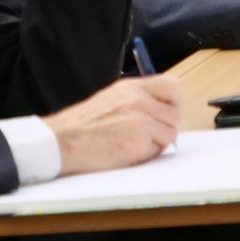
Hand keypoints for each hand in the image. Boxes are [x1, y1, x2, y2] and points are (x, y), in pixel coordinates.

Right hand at [44, 75, 181, 175]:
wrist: (63, 141)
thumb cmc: (84, 124)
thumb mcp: (112, 99)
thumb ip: (139, 99)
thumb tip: (164, 109)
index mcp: (132, 86)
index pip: (172, 86)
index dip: (173, 102)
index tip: (165, 113)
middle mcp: (139, 99)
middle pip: (176, 113)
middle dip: (167, 127)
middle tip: (150, 135)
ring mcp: (140, 119)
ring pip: (171, 132)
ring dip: (158, 142)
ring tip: (135, 144)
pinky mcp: (139, 140)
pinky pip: (159, 149)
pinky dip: (148, 154)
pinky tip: (128, 152)